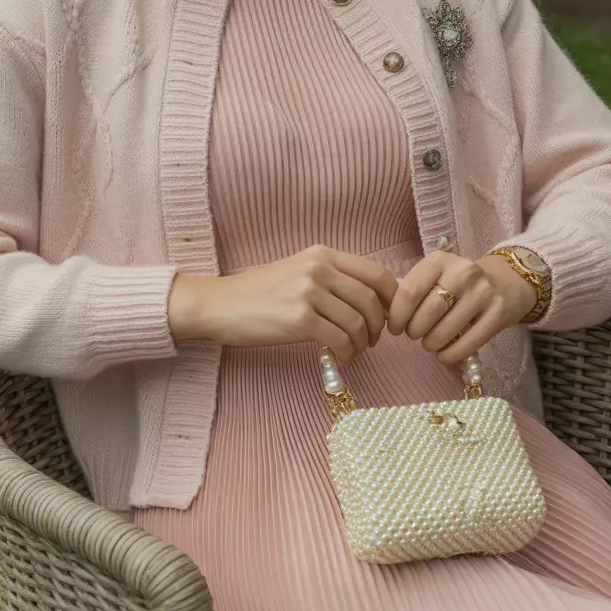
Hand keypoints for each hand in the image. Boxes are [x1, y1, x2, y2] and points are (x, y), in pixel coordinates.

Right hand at [168, 244, 398, 363]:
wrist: (219, 305)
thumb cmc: (258, 293)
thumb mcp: (297, 271)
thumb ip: (332, 278)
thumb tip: (371, 300)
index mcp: (322, 254)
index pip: (376, 273)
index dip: (392, 299)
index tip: (390, 318)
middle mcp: (319, 268)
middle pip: (371, 300)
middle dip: (379, 326)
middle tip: (373, 340)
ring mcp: (308, 293)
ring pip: (358, 322)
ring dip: (363, 343)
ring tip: (353, 350)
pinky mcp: (299, 320)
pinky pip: (340, 339)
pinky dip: (347, 353)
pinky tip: (340, 356)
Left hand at [386, 250, 536, 365]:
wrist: (505, 282)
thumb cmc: (458, 283)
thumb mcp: (435, 275)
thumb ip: (413, 290)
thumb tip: (385, 316)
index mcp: (440, 261)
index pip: (410, 291)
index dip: (397, 315)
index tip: (394, 327)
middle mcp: (463, 273)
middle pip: (428, 312)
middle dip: (414, 331)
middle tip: (413, 335)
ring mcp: (483, 293)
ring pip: (446, 330)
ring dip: (431, 344)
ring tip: (429, 343)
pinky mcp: (498, 314)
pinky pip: (468, 343)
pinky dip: (450, 355)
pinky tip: (444, 354)